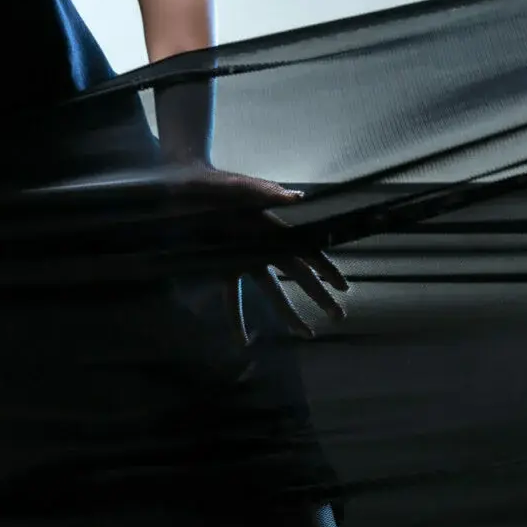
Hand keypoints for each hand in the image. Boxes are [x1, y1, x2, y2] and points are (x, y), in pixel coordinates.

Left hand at [164, 164, 349, 340]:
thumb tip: (298, 198)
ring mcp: (243, 258)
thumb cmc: (218, 185)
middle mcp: (263, 246)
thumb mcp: (242, 186)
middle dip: (318, 295)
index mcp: (274, 227)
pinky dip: (237, 318)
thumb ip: (267, 192)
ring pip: (271, 290)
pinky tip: (242, 341)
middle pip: (296, 274)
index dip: (325, 268)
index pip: (306, 251)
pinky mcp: (222, 266)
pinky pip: (232, 297)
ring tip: (303, 333)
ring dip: (287, 312)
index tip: (343, 286)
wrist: (184, 186)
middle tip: (338, 316)